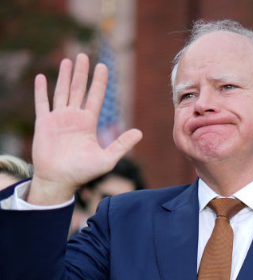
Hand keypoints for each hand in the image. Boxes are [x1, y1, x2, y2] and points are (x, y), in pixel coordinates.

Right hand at [29, 53, 141, 204]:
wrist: (60, 181)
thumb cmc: (83, 172)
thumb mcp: (107, 159)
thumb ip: (121, 145)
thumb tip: (140, 133)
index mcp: (88, 123)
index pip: (96, 97)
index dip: (99, 82)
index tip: (103, 66)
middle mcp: (74, 118)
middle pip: (78, 90)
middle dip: (81, 73)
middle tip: (84, 55)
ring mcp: (58, 119)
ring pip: (61, 92)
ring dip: (64, 76)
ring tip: (68, 60)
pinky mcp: (43, 123)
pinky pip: (42, 103)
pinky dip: (41, 91)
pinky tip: (41, 77)